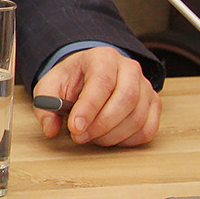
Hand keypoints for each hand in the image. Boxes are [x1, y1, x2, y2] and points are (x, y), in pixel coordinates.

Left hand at [33, 46, 160, 146]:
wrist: (91, 75)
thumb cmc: (72, 80)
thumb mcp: (51, 86)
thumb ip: (46, 105)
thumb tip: (50, 129)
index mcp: (102, 57)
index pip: (101, 82)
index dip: (89, 108)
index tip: (75, 127)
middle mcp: (129, 68)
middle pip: (126, 99)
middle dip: (101, 124)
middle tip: (80, 137)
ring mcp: (145, 86)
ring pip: (138, 117)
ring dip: (112, 135)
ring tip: (91, 137)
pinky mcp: (154, 104)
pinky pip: (148, 129)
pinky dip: (128, 141)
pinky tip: (109, 138)